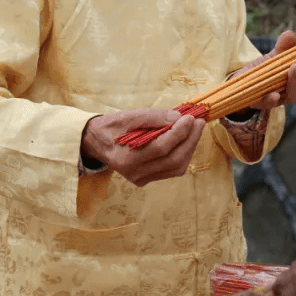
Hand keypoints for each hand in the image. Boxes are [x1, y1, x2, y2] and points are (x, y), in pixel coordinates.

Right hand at [81, 108, 205, 186]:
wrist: (96, 142)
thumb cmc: (112, 127)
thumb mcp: (128, 116)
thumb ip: (153, 117)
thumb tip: (178, 118)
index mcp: (126, 158)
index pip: (161, 148)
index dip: (179, 133)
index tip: (190, 118)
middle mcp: (134, 173)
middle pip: (173, 160)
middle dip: (190, 140)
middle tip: (198, 123)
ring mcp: (141, 179)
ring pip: (176, 167)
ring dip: (189, 148)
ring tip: (195, 130)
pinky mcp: (146, 179)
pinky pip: (172, 170)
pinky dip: (182, 154)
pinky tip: (186, 140)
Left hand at [234, 30, 295, 109]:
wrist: (248, 82)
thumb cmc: (270, 68)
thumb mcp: (278, 54)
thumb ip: (284, 46)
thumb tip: (290, 34)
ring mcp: (283, 98)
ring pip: (295, 95)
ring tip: (294, 66)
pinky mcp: (265, 103)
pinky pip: (271, 104)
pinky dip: (273, 100)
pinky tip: (274, 95)